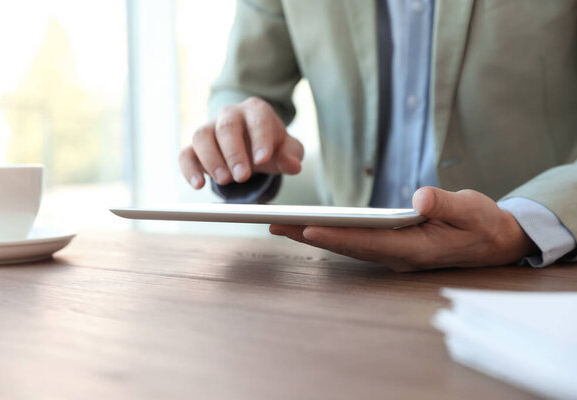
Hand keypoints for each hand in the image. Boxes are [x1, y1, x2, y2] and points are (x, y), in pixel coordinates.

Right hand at [179, 97, 303, 188]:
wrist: (251, 146)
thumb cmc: (270, 145)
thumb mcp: (287, 149)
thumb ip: (292, 155)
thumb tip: (293, 165)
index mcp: (256, 111)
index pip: (258, 119)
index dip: (260, 139)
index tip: (262, 160)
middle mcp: (230, 115)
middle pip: (226, 126)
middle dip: (234, 152)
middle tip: (242, 177)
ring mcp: (210, 129)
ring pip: (201, 136)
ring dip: (211, 159)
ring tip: (224, 180)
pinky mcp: (195, 147)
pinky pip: (185, 154)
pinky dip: (188, 169)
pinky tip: (198, 185)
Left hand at [269, 187, 538, 271]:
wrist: (495, 242)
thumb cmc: (483, 225)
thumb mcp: (472, 210)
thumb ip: (446, 204)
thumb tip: (421, 197)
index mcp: (416, 250)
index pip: (368, 243)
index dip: (337, 236)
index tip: (307, 229)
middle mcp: (399, 257)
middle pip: (348, 247)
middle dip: (310, 236)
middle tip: (276, 224)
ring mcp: (394, 255)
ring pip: (347, 247)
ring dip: (314, 237)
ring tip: (283, 225)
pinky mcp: (392, 248)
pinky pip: (355, 243)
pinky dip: (331, 235)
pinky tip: (312, 227)